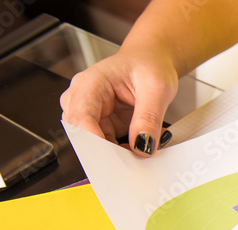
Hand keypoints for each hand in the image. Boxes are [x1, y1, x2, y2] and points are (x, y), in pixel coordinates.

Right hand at [60, 47, 177, 154]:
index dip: (93, 140)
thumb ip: (148, 117)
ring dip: (115, 153)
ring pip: (94, 143)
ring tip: (141, 150)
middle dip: (105, 152)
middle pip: (82, 134)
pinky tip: (138, 148)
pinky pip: (107, 145)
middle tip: (131, 161)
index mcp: (90, 83)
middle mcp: (83, 98)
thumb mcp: (157, 88)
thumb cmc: (149, 64)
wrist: (151, 60)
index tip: (112, 158)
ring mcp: (91, 112)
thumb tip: (143, 146)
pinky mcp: (102, 124)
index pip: (80, 117)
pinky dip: (122, 151)